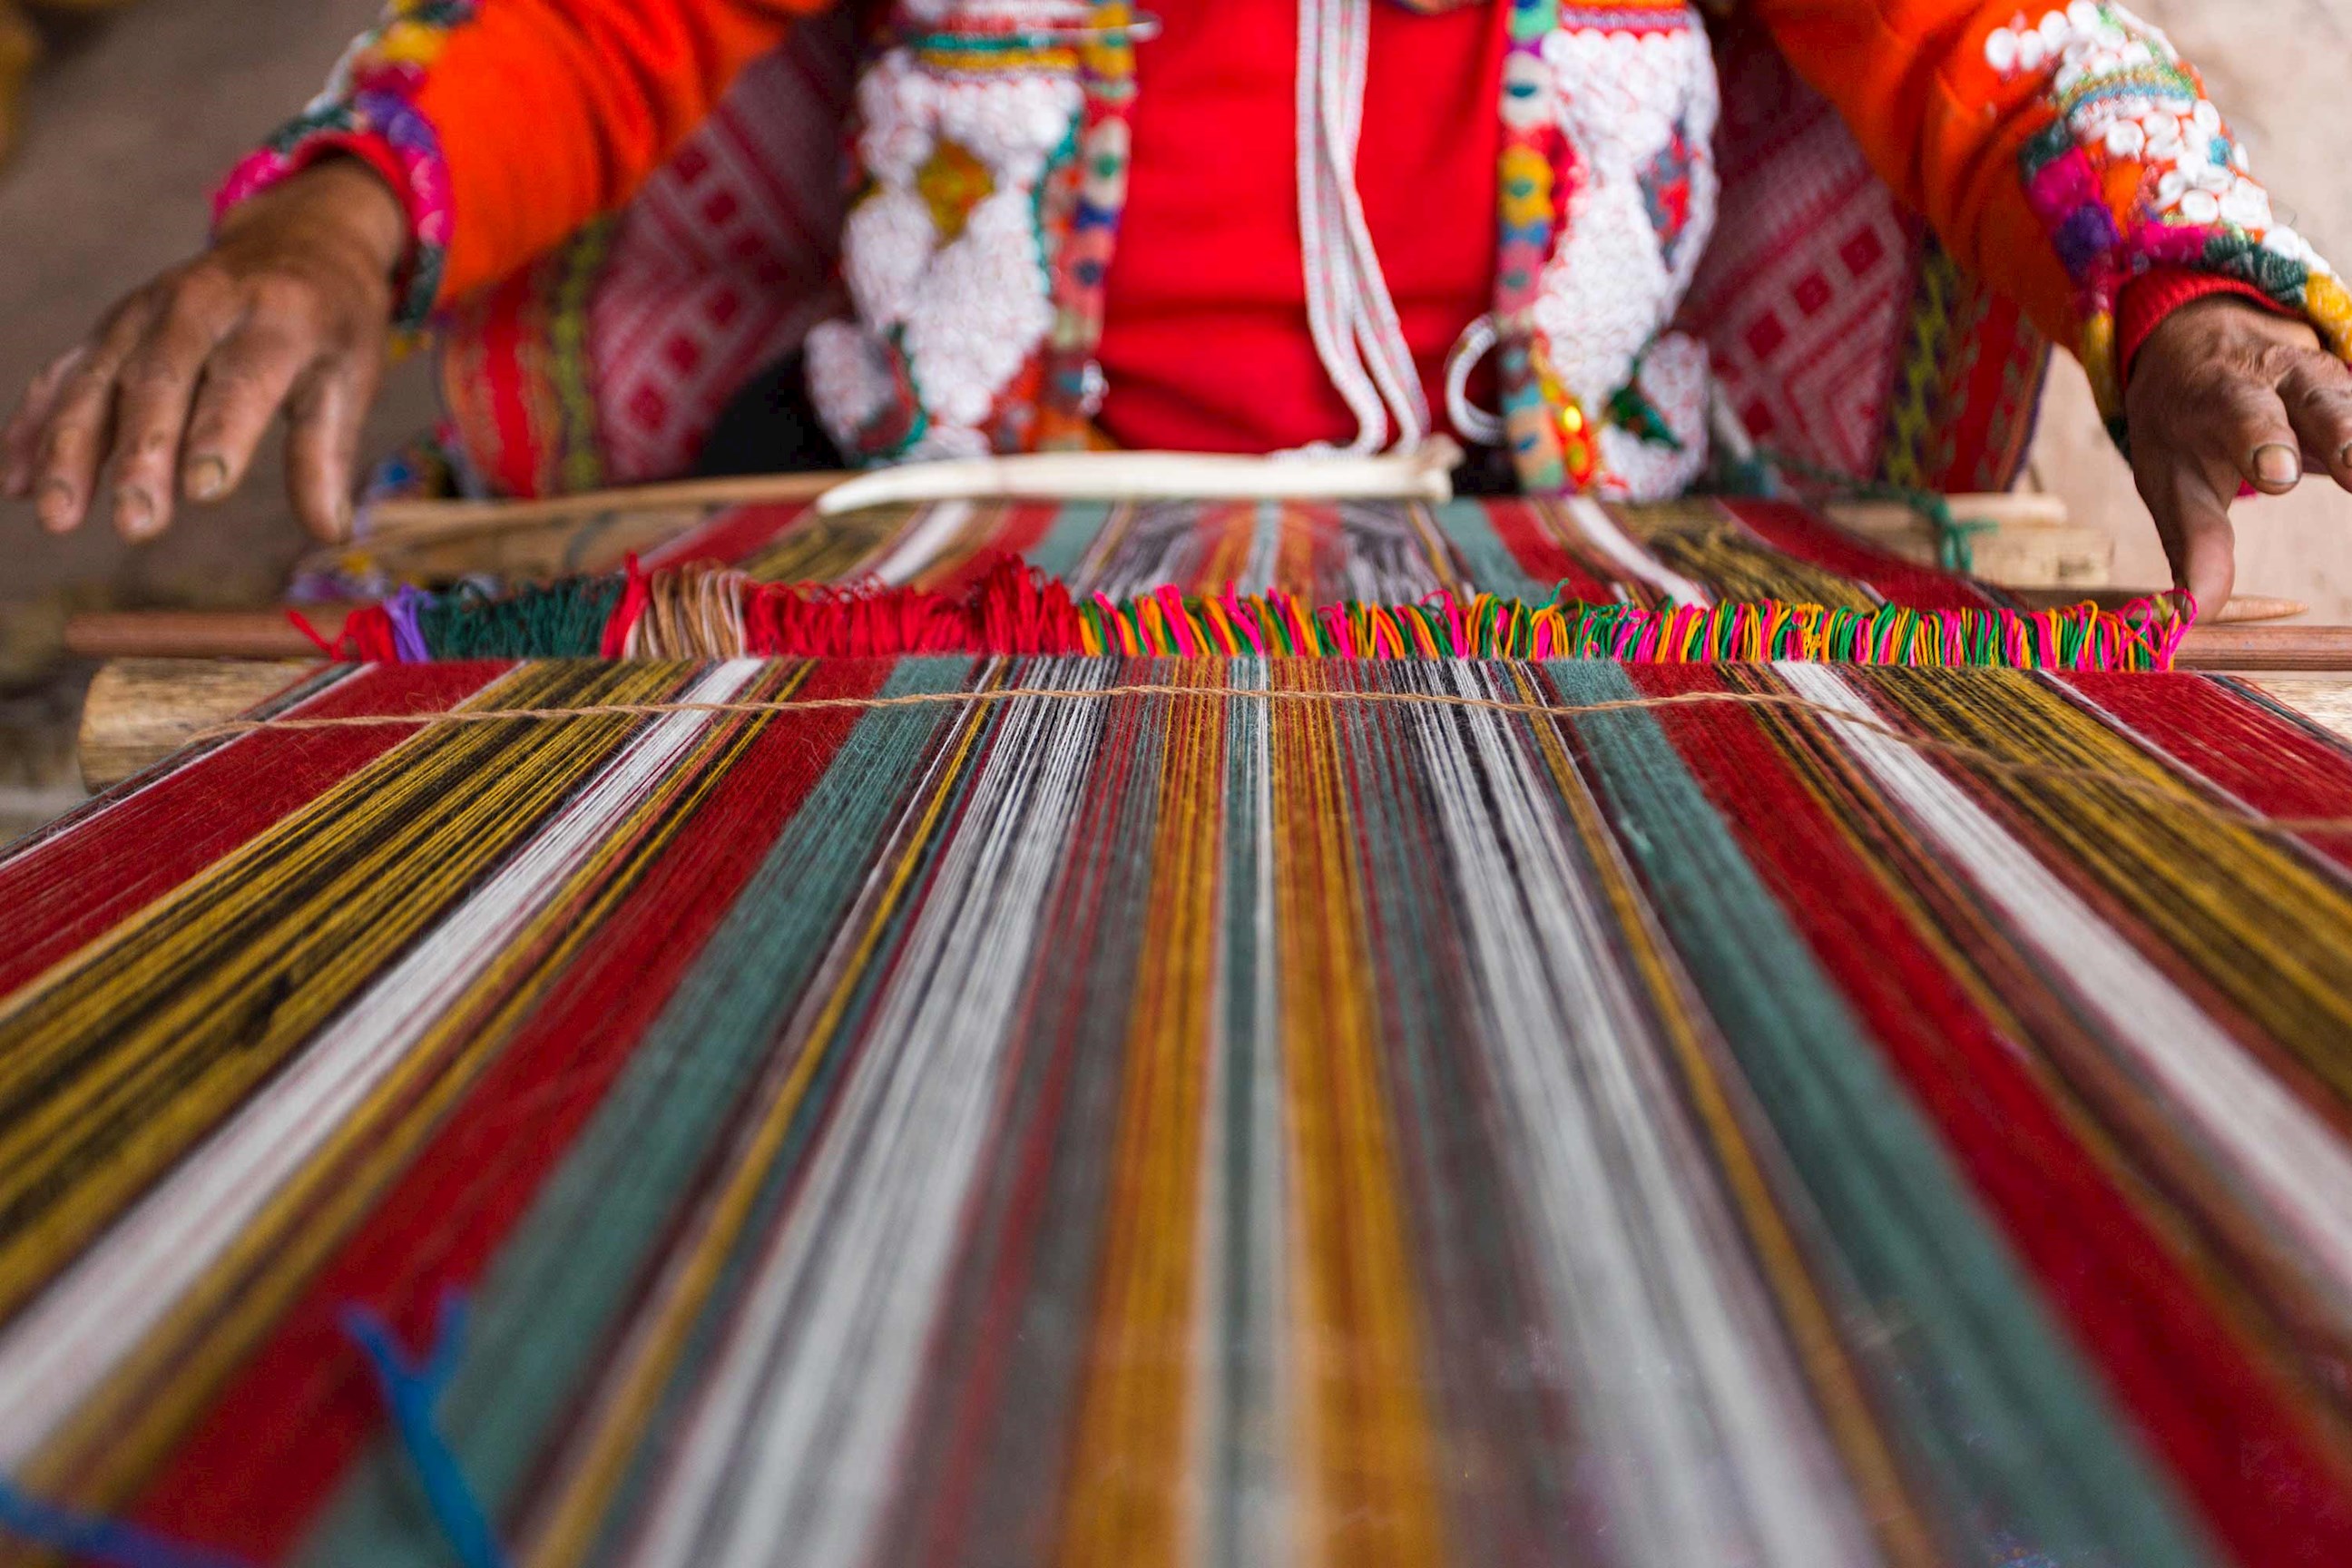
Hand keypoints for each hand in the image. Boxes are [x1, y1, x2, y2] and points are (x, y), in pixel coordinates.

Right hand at [2, 159, 407, 542]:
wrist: (296, 239)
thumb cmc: (330, 324)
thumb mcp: (351, 377)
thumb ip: (328, 453)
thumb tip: (331, 532)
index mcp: (276, 317)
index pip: (243, 379)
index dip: (222, 433)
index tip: (204, 492)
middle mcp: (201, 305)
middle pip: (160, 380)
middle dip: (143, 456)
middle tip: (136, 524)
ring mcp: (146, 311)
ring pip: (99, 379)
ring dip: (73, 449)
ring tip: (59, 517)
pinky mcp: (112, 325)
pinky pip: (66, 374)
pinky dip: (37, 426)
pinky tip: (15, 481)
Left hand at [2125, 296, 2351, 609]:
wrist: (2200, 349)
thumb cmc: (2184, 430)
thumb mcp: (2171, 481)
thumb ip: (2194, 547)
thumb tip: (2192, 618)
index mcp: (2220, 395)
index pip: (2242, 414)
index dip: (2261, 440)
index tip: (2279, 476)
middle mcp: (2281, 376)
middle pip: (2318, 402)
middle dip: (2340, 432)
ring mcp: (2329, 378)